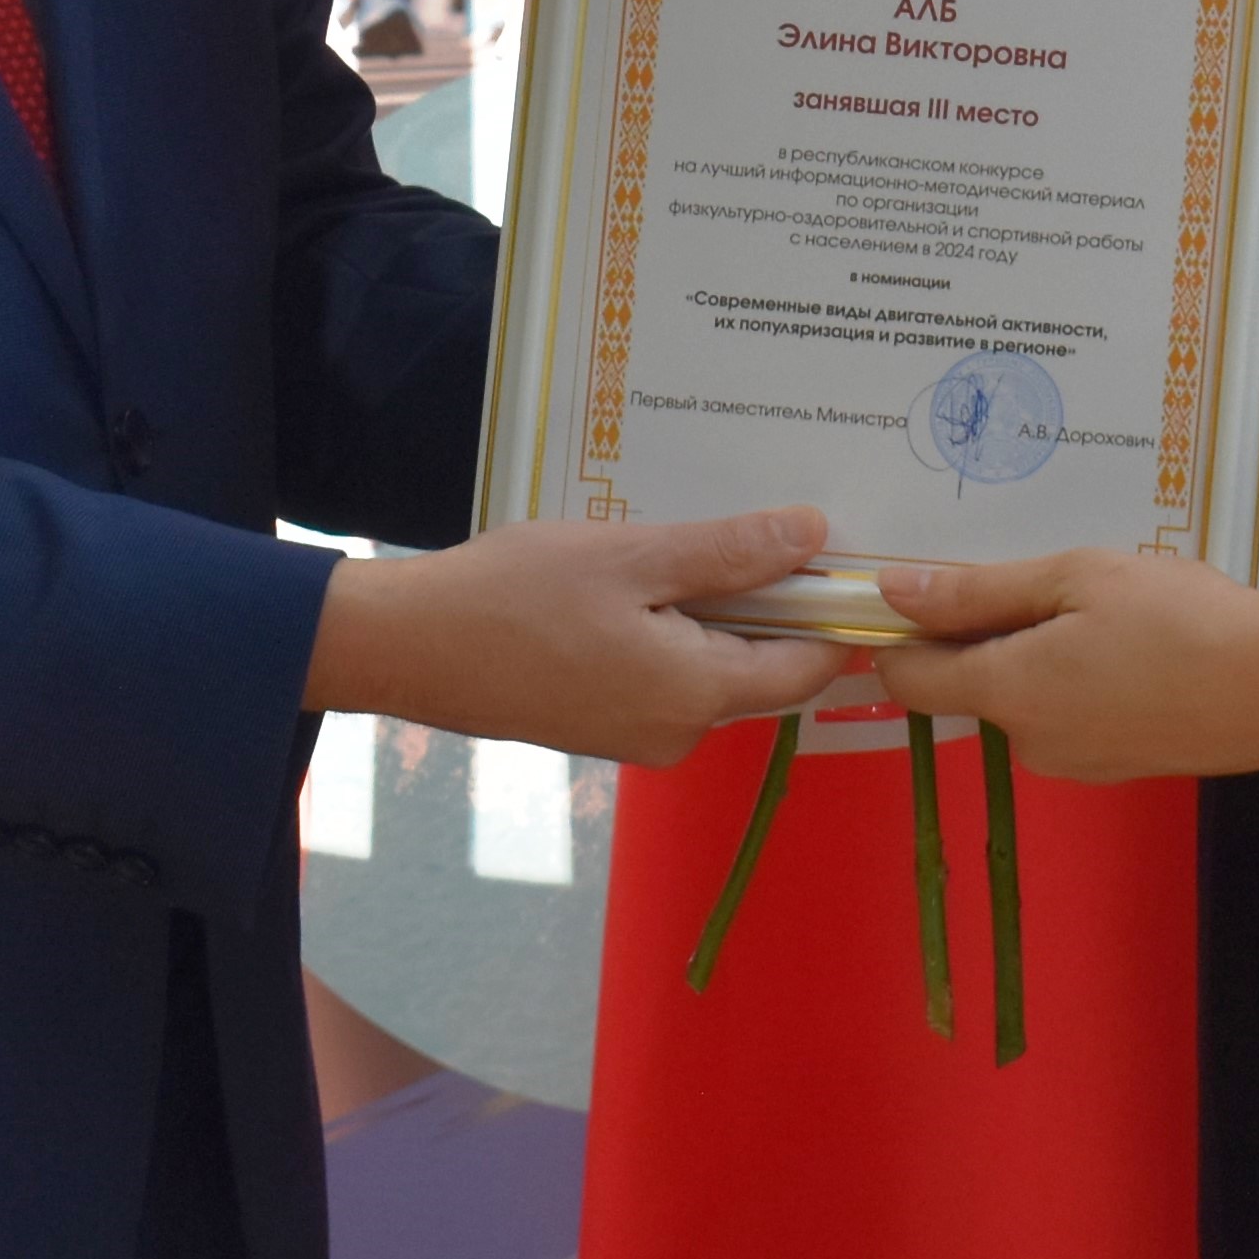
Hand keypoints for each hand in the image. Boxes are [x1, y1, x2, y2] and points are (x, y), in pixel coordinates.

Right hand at [304, 506, 861, 765]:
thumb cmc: (518, 597)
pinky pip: (668, 672)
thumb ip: (729, 553)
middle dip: (776, 601)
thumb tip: (814, 534)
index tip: (848, 553)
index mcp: (697, 696)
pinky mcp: (602, 722)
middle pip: (765, 667)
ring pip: (713, 666)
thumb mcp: (632, 557)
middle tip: (771, 524)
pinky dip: (675, 626)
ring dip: (719, 609)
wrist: (410, 647)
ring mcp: (637, 734)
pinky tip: (651, 573)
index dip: (837, 613)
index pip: (810, 668)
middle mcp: (679, 731)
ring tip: (703, 537)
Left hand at [875, 525, 1258, 783]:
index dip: (898, 630)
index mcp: (1008, 694)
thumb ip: (980, 590)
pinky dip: (1075, 677)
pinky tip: (1127, 641)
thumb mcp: (1074, 578)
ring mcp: (1075, 762)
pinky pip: (1066, 713)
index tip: (916, 583)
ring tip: (1096, 601)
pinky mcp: (1117, 764)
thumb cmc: (1178, 618)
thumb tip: (893, 592)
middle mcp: (1028, 743)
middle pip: (968, 683)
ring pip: (1021, 696)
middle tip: (1040, 575)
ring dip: (1035, 651)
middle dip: (982, 631)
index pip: (908, 676)